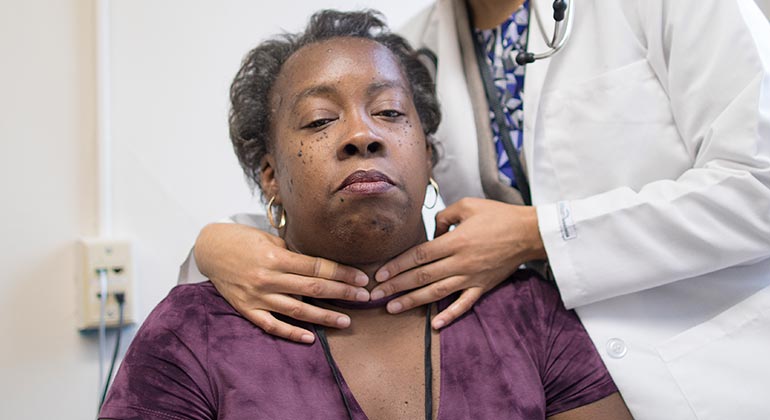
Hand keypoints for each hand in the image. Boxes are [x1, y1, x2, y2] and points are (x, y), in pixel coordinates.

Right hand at [194, 223, 369, 342]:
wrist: (210, 249)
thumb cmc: (244, 240)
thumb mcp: (270, 239)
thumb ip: (293, 254)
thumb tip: (321, 266)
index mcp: (276, 256)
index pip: (317, 267)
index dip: (342, 273)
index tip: (362, 277)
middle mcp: (268, 277)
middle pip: (313, 288)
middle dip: (342, 293)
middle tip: (364, 297)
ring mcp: (257, 296)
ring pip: (297, 310)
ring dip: (324, 316)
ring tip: (345, 320)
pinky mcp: (247, 309)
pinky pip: (272, 326)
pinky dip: (291, 333)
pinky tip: (311, 338)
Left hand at [371, 198, 545, 328]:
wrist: (528, 233)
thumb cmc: (498, 216)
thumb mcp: (467, 205)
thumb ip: (444, 217)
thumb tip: (433, 233)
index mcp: (455, 241)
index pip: (419, 256)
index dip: (397, 265)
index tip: (380, 274)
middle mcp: (461, 262)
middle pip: (422, 276)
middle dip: (397, 286)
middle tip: (377, 294)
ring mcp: (472, 277)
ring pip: (437, 292)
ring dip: (413, 301)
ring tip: (393, 308)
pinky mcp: (483, 287)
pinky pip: (465, 304)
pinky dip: (450, 315)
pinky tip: (436, 325)